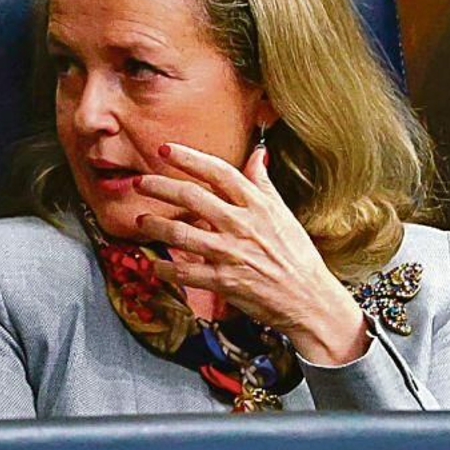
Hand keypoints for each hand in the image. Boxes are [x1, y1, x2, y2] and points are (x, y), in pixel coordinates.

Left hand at [133, 142, 369, 365]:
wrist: (310, 299)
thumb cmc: (296, 255)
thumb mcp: (283, 214)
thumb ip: (263, 183)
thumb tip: (258, 154)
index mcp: (257, 205)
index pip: (219, 172)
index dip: (190, 159)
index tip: (165, 150)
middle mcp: (242, 225)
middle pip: (192, 197)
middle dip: (160, 187)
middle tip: (139, 182)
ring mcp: (232, 254)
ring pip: (182, 233)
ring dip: (155, 225)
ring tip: (140, 220)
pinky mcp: (224, 281)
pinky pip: (185, 272)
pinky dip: (165, 267)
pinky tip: (153, 263)